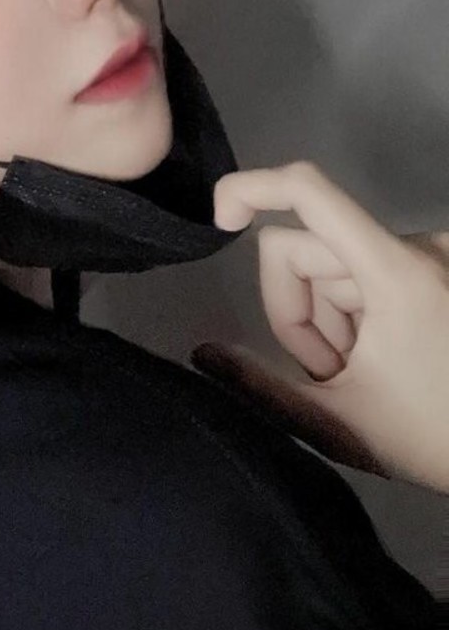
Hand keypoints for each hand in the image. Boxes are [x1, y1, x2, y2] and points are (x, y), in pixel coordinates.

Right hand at [188, 161, 448, 495]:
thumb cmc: (424, 440)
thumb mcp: (329, 422)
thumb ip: (257, 385)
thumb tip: (203, 353)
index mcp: (394, 273)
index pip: (307, 191)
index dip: (251, 189)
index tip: (221, 222)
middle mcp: (418, 248)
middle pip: (306, 250)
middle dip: (297, 313)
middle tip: (326, 375)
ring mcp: (432, 256)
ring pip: (330, 267)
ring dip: (325, 322)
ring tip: (355, 376)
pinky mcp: (437, 268)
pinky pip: (363, 272)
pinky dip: (352, 316)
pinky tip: (374, 360)